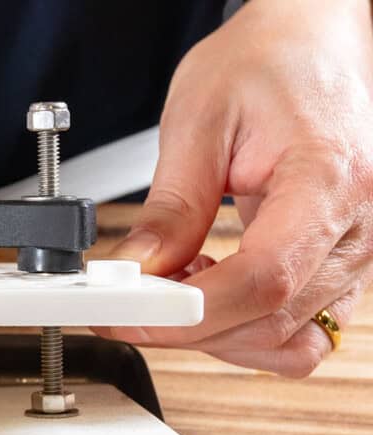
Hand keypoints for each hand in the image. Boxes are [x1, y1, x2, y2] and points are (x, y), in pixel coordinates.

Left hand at [99, 0, 372, 376]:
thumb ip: (170, 207)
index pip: (264, 280)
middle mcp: (359, 227)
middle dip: (188, 326)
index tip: (129, 314)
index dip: (188, 313)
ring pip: (287, 343)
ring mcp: (356, 255)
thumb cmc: (264, 67)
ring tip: (178, 277)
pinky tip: (208, 286)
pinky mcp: (339, 270)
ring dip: (217, 332)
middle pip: (272, 321)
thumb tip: (134, 273)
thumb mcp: (197, 121)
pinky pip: (296, 333)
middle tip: (129, 297)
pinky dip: (243, 328)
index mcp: (330, 178)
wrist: (307, 47)